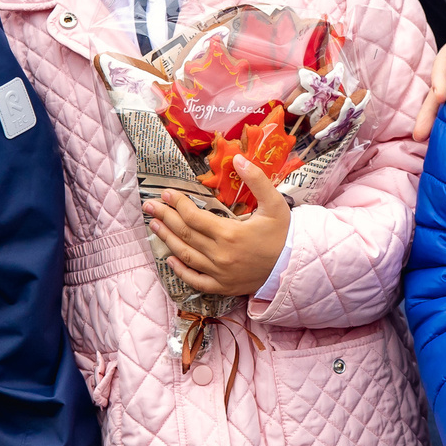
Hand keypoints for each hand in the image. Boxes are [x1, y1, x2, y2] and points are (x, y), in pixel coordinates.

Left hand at [148, 159, 289, 295]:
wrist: (294, 266)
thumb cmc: (284, 234)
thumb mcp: (275, 203)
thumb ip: (257, 180)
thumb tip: (238, 158)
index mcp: (229, 234)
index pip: (194, 217)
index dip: (178, 204)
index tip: (167, 193)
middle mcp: (220, 255)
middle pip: (185, 234)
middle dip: (165, 217)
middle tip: (150, 206)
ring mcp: (219, 273)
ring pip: (185, 255)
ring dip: (167, 239)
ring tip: (154, 225)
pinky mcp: (223, 286)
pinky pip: (195, 280)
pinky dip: (180, 271)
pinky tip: (169, 259)